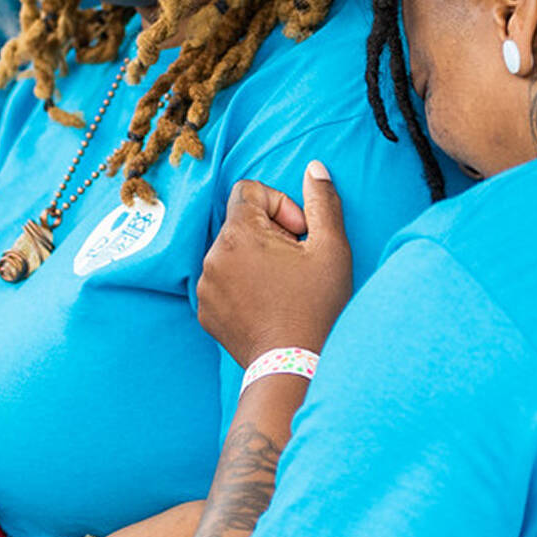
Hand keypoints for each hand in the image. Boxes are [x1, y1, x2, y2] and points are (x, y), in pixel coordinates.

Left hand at [197, 161, 351, 366]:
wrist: (295, 367)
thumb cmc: (316, 307)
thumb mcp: (331, 248)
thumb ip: (322, 201)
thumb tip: (314, 168)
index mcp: (238, 234)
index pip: (249, 190)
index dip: (279, 204)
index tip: (299, 233)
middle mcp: (212, 256)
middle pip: (241, 222)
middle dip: (270, 233)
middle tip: (297, 262)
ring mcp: (205, 286)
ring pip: (232, 252)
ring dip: (256, 258)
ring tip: (284, 285)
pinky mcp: (205, 311)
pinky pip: (222, 280)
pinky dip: (243, 283)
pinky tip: (268, 304)